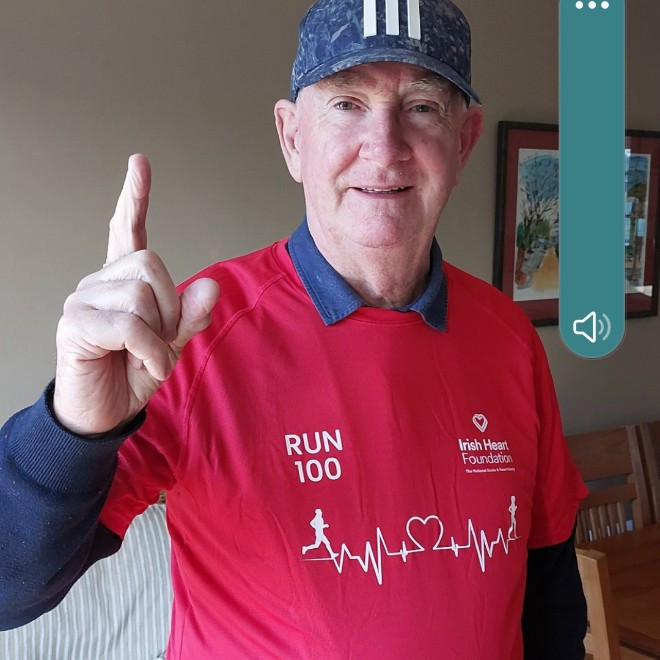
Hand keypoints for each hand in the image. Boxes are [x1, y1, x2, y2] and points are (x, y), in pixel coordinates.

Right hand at [53, 155, 218, 435]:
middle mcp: (99, 282)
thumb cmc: (133, 374)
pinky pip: (131, 326)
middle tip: (160, 343)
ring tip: (148, 358)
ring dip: (160, 337)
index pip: (126, 231)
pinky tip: (147, 367)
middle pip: (152, 265)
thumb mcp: (172, 345)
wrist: (104, 414)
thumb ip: (190, 316)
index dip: (134, 198)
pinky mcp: (75, 324)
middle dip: (171, 309)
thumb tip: (209, 286)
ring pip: (143, 295)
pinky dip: (150, 352)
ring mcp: (82, 300)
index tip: (139, 163)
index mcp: (122, 282)